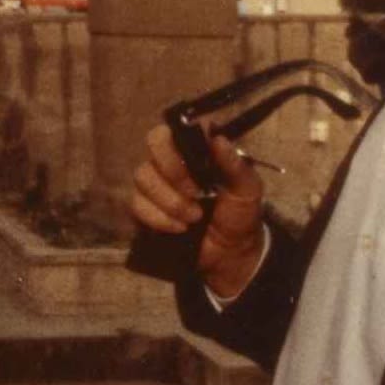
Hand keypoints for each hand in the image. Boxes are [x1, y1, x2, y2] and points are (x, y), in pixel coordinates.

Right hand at [128, 117, 269, 299]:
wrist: (231, 252)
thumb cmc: (239, 214)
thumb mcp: (248, 188)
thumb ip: (235, 163)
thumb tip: (217, 137)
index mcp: (192, 153)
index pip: (167, 132)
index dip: (174, 146)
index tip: (196, 167)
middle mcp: (168, 165)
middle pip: (150, 149)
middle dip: (173, 174)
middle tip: (196, 194)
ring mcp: (153, 187)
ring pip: (142, 179)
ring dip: (171, 201)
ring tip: (194, 217)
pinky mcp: (143, 211)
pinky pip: (136, 206)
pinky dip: (160, 219)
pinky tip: (179, 228)